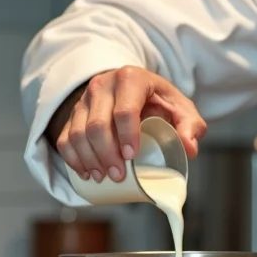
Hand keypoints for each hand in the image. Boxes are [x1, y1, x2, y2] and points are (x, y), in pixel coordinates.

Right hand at [48, 66, 206, 183]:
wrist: (135, 89)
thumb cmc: (159, 101)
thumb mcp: (181, 108)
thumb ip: (190, 126)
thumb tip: (189, 148)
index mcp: (131, 79)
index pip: (124, 110)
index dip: (126, 136)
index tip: (131, 156)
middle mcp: (103, 85)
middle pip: (97, 124)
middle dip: (106, 154)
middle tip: (118, 175)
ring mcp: (85, 99)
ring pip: (78, 132)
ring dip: (88, 159)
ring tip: (103, 176)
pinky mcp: (74, 114)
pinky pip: (66, 137)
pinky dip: (73, 158)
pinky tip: (85, 172)